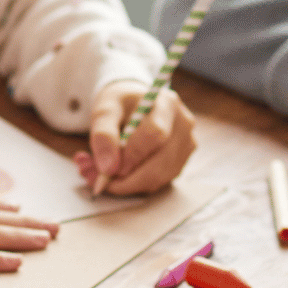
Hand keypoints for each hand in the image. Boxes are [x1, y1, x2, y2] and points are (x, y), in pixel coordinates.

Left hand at [79, 82, 197, 196]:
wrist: (135, 104)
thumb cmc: (120, 105)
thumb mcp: (104, 110)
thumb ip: (103, 135)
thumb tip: (108, 168)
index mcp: (166, 103)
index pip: (154, 135)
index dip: (131, 156)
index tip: (108, 169)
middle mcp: (183, 124)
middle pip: (161, 163)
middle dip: (128, 179)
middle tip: (100, 180)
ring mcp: (186, 144)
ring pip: (160, 177)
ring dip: (129, 184)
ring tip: (105, 174)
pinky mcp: (182, 161)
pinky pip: (160, 181)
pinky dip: (136, 184)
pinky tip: (120, 174)